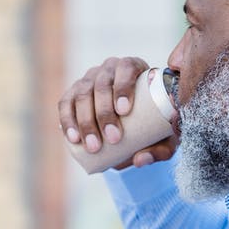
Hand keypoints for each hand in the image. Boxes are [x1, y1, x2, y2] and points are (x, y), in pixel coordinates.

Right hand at [57, 57, 176, 167]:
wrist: (135, 123)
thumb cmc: (153, 124)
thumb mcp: (163, 136)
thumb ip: (160, 149)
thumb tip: (139, 160)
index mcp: (133, 67)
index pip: (126, 68)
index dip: (123, 87)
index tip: (124, 111)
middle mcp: (108, 69)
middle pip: (101, 84)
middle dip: (104, 113)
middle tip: (113, 139)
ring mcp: (88, 80)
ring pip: (82, 95)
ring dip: (85, 121)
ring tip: (93, 146)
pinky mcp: (73, 94)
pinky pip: (65, 104)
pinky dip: (67, 121)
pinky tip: (72, 138)